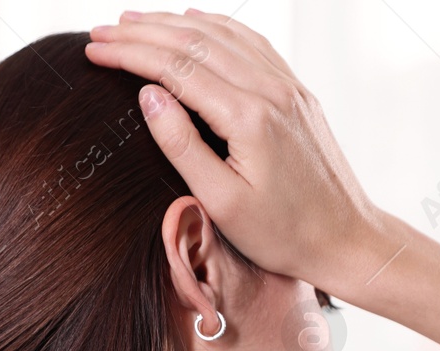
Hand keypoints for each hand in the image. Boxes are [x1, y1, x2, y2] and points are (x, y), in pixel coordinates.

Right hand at [85, 10, 381, 295]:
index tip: (94, 49)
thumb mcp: (222, 202)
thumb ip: (181, 145)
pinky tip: (193, 22)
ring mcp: (288, 87)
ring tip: (135, 22)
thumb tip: (148, 94)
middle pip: (195, 41)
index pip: (176, 68)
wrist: (345, 239)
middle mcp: (271, 90)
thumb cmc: (282, 234)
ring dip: (174, 23)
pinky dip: (215, 27)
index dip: (129, 55)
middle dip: (143, 32)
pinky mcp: (296, 93)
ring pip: (223, 35)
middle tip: (101, 30)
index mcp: (248, 117)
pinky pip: (251, 44)